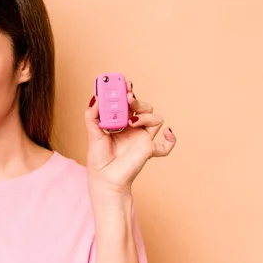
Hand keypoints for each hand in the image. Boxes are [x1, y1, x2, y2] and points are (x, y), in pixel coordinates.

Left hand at [84, 81, 175, 195]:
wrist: (105, 179)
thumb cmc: (98, 158)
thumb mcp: (92, 134)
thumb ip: (92, 116)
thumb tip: (95, 98)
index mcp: (120, 121)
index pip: (128, 102)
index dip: (128, 91)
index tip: (125, 83)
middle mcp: (134, 128)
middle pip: (143, 107)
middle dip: (137, 101)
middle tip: (128, 98)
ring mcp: (143, 138)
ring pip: (156, 119)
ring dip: (146, 116)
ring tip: (132, 122)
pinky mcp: (150, 150)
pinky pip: (167, 145)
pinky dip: (171, 139)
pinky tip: (166, 132)